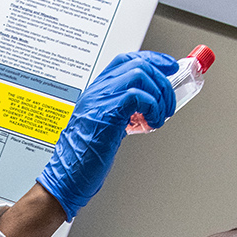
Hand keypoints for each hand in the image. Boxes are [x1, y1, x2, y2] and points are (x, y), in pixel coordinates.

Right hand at [36, 51, 178, 219]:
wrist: (66, 177)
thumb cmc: (84, 159)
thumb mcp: (107, 126)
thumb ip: (124, 112)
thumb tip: (152, 106)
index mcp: (96, 92)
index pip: (127, 60)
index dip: (153, 59)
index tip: (170, 68)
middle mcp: (97, 91)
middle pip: (138, 64)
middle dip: (163, 82)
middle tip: (168, 104)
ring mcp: (99, 100)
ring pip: (140, 74)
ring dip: (160, 95)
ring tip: (160, 116)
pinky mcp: (105, 113)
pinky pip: (137, 96)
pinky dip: (153, 109)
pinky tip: (151, 124)